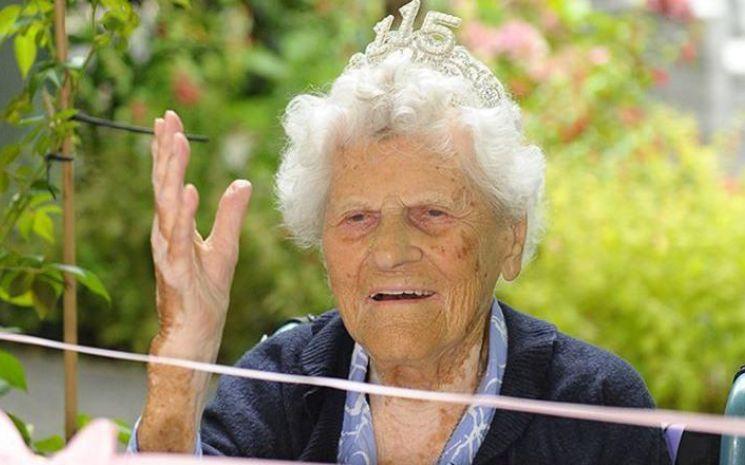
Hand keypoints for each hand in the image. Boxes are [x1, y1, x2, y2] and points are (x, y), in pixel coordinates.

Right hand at [149, 110, 251, 359]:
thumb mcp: (225, 249)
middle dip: (165, 150)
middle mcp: (166, 235)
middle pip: (164, 185)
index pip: (170, 182)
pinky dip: (183, 214)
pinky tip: (187, 190)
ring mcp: (168, 252)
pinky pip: (179, 239)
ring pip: (167, 205)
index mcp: (175, 227)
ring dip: (170, 172)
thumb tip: (241, 183)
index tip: (169, 119)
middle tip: (167, 117)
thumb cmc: (204, 295)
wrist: (195, 335)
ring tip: (176, 141)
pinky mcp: (175, 271)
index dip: (169, 151)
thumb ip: (230, 216)